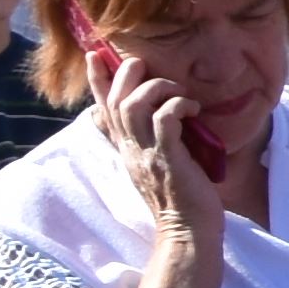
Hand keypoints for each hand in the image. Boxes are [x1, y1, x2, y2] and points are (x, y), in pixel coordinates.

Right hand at [90, 60, 226, 256]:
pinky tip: (193, 109)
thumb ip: (151, 142)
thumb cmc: (181, 199)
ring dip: (157, 88)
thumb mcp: (157, 165)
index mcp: (127, 150)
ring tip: (178, 93)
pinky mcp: (167, 159)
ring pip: (134, 104)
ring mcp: (146, 154)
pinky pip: (164, 118)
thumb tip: (159, 119)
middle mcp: (130, 149)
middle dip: (127, 73)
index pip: (104, 110)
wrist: (187, 232)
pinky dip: (178, 105)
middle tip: (149, 68)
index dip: (98, 81)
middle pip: (115, 100)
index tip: (95, 55)